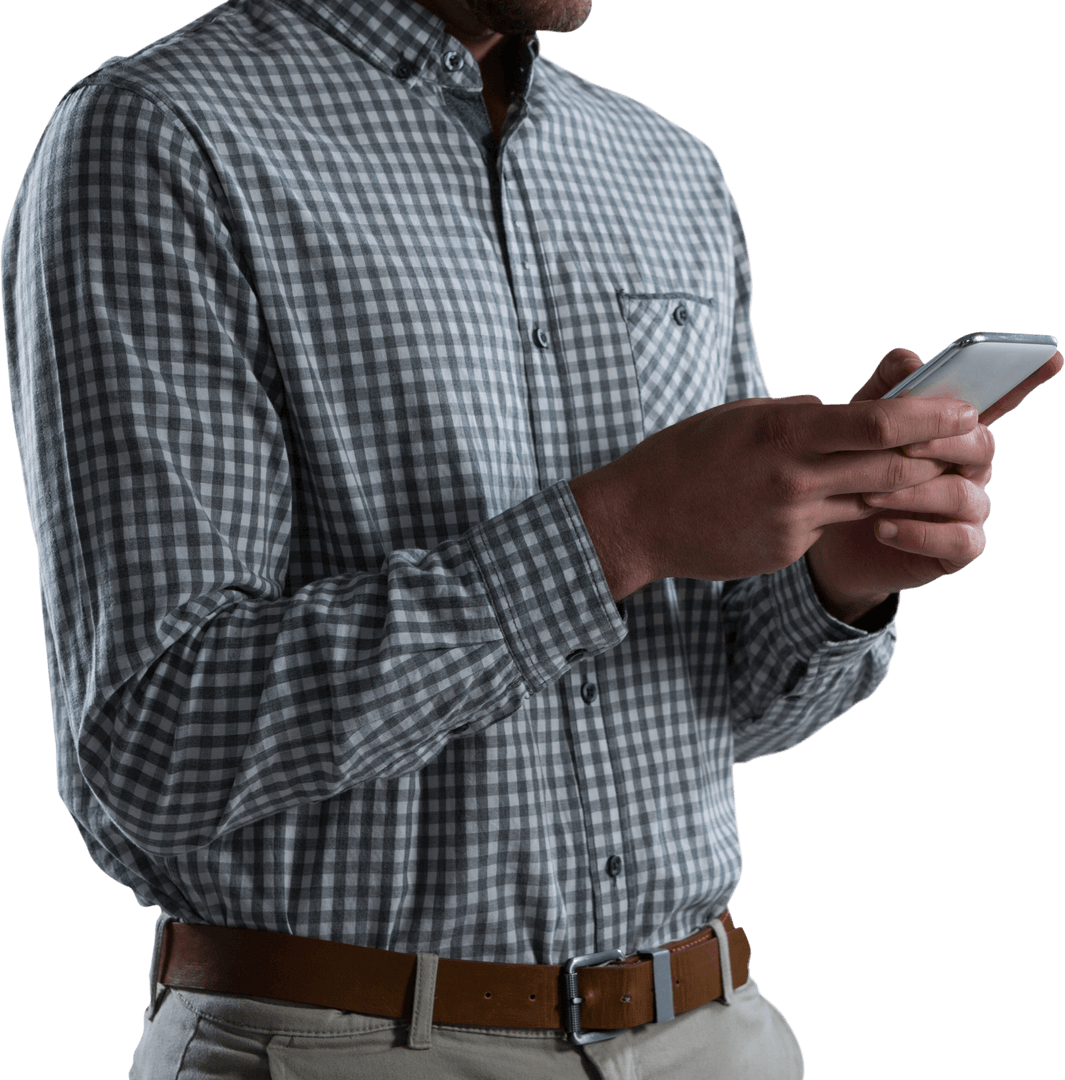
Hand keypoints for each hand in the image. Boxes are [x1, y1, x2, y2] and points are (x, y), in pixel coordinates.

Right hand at [569, 380, 980, 600]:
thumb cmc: (682, 458)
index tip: (963, 408)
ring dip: (902, 485)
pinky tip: (823, 499)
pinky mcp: (787, 550)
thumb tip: (838, 413)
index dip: (930, 417)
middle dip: (938, 454)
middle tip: (966, 440)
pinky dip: (839, 508)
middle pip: (892, 467)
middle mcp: (795, 480)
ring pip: (870, 500)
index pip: (878, 423)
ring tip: (923, 470)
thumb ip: (795, 416)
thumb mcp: (738, 416)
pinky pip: (829, 523)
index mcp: (783, 434)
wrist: (638, 521)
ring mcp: (793, 521)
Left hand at [805, 346, 1061, 615]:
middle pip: (980, 446)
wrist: (830, 537)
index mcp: (954, 432)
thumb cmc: (851, 473)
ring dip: (915, 493)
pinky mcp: (957, 548)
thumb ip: (884, 392)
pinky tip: (882, 529)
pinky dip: (918, 534)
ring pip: (963, 494)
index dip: (1025, 380)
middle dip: (944, 443)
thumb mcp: (858, 428)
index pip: (996, 402)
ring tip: (868, 498)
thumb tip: (909, 359)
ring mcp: (969, 509)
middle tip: (902, 446)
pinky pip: (957, 540)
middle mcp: (972, 468)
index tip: (1051, 356)